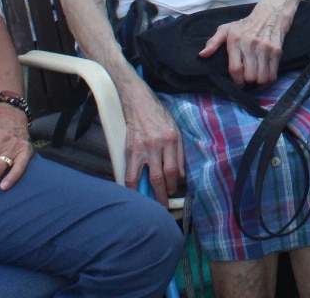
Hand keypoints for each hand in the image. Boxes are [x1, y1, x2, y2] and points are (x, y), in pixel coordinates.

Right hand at [120, 87, 185, 203]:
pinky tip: (134, 193)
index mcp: (170, 140)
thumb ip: (179, 153)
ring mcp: (140, 148)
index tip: (173, 191)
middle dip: (162, 194)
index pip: (172, 169)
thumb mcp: (176, 131)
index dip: (173, 184)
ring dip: (146, 194)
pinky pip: (128, 173)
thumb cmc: (160, 117)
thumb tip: (180, 175)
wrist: (139, 104)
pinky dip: (130, 186)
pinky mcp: (129, 150)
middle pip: (159, 177)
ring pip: (142, 178)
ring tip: (149, 203)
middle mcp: (156, 145)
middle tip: (164, 205)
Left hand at [202, 4, 292, 84]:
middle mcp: (250, 44)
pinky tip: (265, 78)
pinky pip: (273, 74)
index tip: (238, 84)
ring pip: (262, 77)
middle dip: (248, 82)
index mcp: (235, 40)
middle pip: (249, 76)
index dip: (236, 81)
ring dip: (258, 82)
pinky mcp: (276, 50)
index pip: (235, 68)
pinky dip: (269, 80)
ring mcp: (265, 48)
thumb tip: (202, 55)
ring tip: (256, 79)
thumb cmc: (244, 25)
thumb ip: (213, 42)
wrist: (270, 14)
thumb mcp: (226, 29)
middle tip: (247, 79)